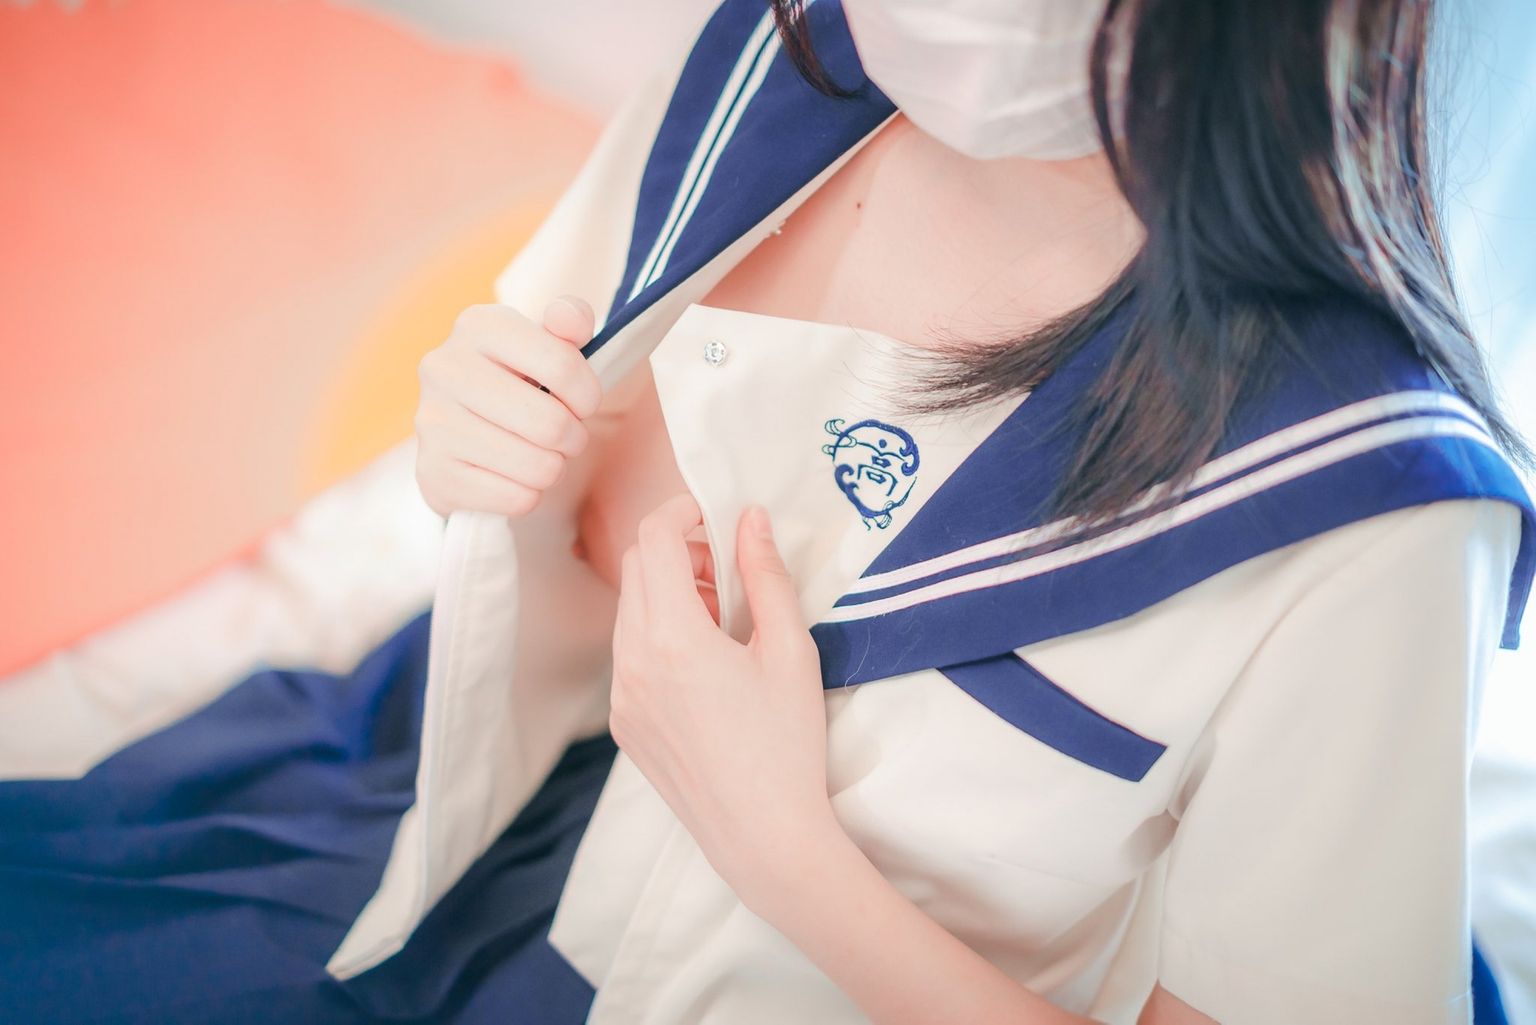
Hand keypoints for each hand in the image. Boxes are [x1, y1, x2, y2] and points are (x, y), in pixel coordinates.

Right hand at [413, 295, 602, 518]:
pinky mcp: (433, 474)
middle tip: (564, 434)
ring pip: (537, 466)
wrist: (464, 431)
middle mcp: (444, 368)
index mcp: (478, 325)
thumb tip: (571, 319)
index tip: (583, 402)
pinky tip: (512, 475)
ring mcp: (432, 423)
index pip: (563, 365)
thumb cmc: (519, 379)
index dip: (589, 394)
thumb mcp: (545, 341)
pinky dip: (528, 494)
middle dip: (573, 437)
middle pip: (551, 424)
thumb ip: (569, 321)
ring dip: (553, 467)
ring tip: (539, 453)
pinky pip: (516, 499)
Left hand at [610, 494, 838, 909]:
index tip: (716, 515)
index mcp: (672, 638)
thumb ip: (768, 576)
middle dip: (676, 550)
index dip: (682, 511)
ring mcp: (622, 696)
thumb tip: (751, 518)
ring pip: (629, 610)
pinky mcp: (624, 724)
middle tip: (728, 568)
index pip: (653, 539)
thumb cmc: (787, 743)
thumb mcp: (790, 651)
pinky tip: (705, 661)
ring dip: (667, 591)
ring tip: (722, 616)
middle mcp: (632, 662)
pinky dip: (658, 633)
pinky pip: (629, 653)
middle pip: (634, 568)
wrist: (763, 836)